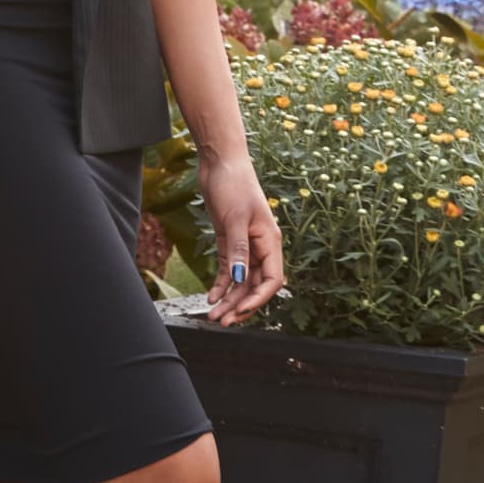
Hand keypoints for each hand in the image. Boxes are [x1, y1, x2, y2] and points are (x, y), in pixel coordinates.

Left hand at [195, 147, 282, 324]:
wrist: (220, 162)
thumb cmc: (234, 184)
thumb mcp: (234, 218)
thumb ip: (238, 250)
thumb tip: (239, 280)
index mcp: (270, 241)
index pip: (272, 279)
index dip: (258, 299)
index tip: (241, 311)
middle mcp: (260, 246)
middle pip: (254, 284)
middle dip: (240, 304)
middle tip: (222, 320)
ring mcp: (245, 244)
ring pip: (241, 280)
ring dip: (229, 298)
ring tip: (214, 313)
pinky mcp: (230, 240)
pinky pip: (230, 270)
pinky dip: (222, 284)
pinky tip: (212, 296)